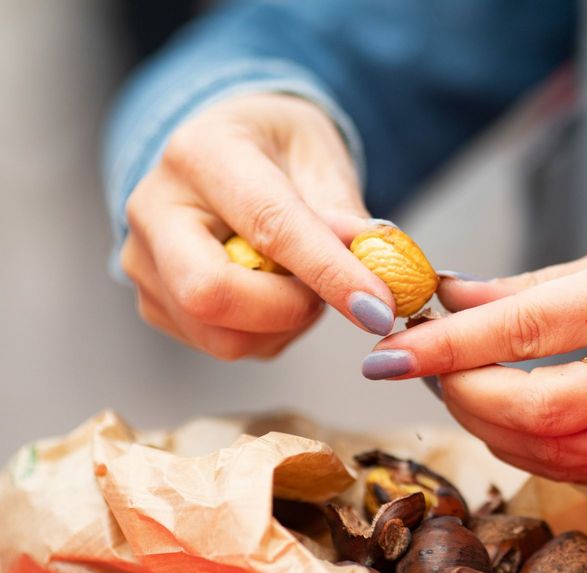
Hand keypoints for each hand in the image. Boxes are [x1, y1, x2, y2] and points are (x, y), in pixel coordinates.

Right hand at [121, 93, 396, 358]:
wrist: (226, 151)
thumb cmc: (275, 149)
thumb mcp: (320, 157)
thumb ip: (345, 215)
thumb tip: (376, 268)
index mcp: (201, 153)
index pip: (268, 225)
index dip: (328, 272)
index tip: (378, 306)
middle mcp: (155, 208)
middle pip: (209, 293)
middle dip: (287, 310)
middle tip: (326, 292)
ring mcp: (144, 261)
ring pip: (220, 335)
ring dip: (284, 326)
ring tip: (302, 284)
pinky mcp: (154, 303)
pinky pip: (224, 344)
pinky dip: (268, 333)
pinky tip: (275, 294)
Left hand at [363, 232, 586, 481]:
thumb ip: (526, 290)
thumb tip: (447, 300)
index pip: (528, 330)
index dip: (448, 346)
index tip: (387, 353)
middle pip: (535, 410)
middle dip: (463, 394)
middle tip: (429, 368)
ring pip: (546, 452)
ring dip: (484, 423)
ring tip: (462, 385)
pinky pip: (571, 470)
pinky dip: (521, 446)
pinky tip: (505, 417)